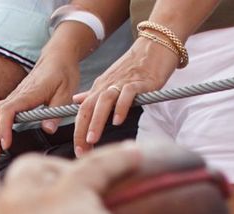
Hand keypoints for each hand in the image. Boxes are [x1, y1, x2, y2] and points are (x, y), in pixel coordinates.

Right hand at [0, 51, 82, 159]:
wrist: (56, 59)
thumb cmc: (62, 74)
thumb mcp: (66, 92)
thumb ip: (56, 112)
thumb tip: (48, 129)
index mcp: (28, 95)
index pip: (7, 111)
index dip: (3, 128)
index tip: (6, 144)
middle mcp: (15, 96)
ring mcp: (10, 98)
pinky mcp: (10, 102)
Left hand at [72, 35, 178, 153]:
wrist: (157, 42)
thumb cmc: (136, 65)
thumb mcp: (111, 79)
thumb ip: (95, 93)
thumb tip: (77, 100)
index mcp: (100, 87)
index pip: (83, 111)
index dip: (78, 132)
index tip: (79, 150)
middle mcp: (108, 85)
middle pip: (89, 108)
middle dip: (82, 131)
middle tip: (81, 151)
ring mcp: (123, 82)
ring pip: (104, 102)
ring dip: (96, 121)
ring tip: (92, 139)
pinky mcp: (140, 81)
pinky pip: (127, 94)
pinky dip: (121, 107)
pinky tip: (118, 121)